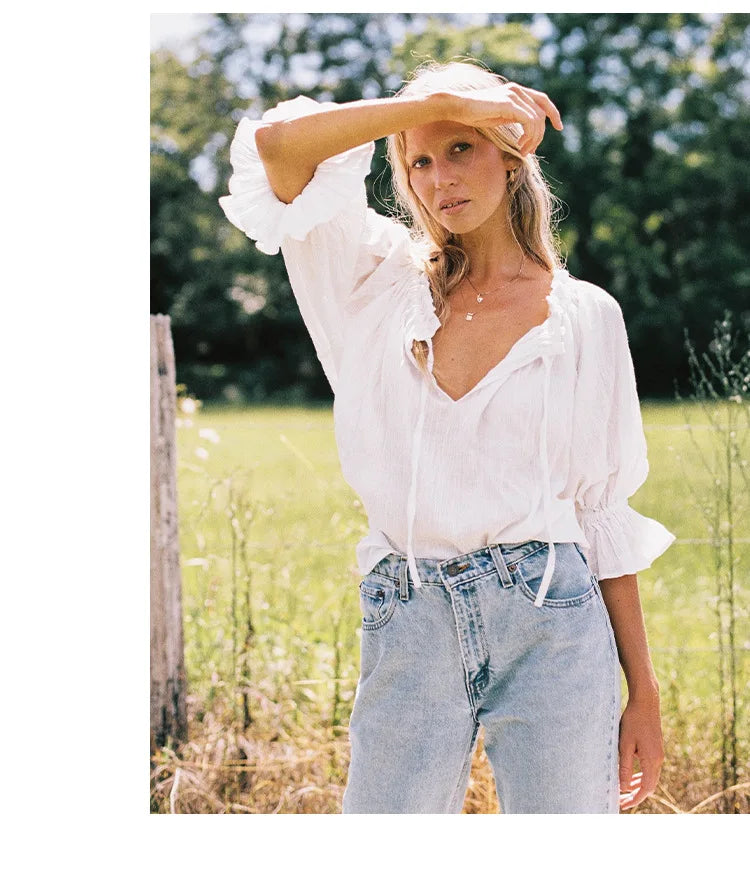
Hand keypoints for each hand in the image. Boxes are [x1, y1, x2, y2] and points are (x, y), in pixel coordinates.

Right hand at [447, 82, 562, 155]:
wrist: (458, 107)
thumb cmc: (474, 113)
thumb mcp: (499, 116)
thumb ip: (514, 118)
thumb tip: (526, 130)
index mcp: (516, 91)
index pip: (543, 100)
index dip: (553, 113)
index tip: (559, 127)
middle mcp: (518, 91)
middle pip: (542, 113)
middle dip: (540, 135)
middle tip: (530, 151)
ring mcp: (514, 96)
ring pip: (537, 119)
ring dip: (534, 139)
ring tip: (524, 151)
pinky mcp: (509, 104)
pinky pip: (529, 121)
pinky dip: (529, 136)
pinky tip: (521, 145)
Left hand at [618, 692, 664, 810]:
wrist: (646, 702)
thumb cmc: (633, 721)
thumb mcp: (624, 744)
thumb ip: (624, 767)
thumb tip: (623, 787)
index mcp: (652, 760)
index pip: (645, 788)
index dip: (634, 799)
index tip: (623, 805)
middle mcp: (658, 759)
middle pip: (649, 785)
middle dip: (635, 795)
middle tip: (621, 801)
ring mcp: (659, 754)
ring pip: (650, 777)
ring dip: (638, 786)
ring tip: (625, 792)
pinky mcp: (656, 748)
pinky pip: (650, 768)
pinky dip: (641, 775)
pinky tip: (631, 776)